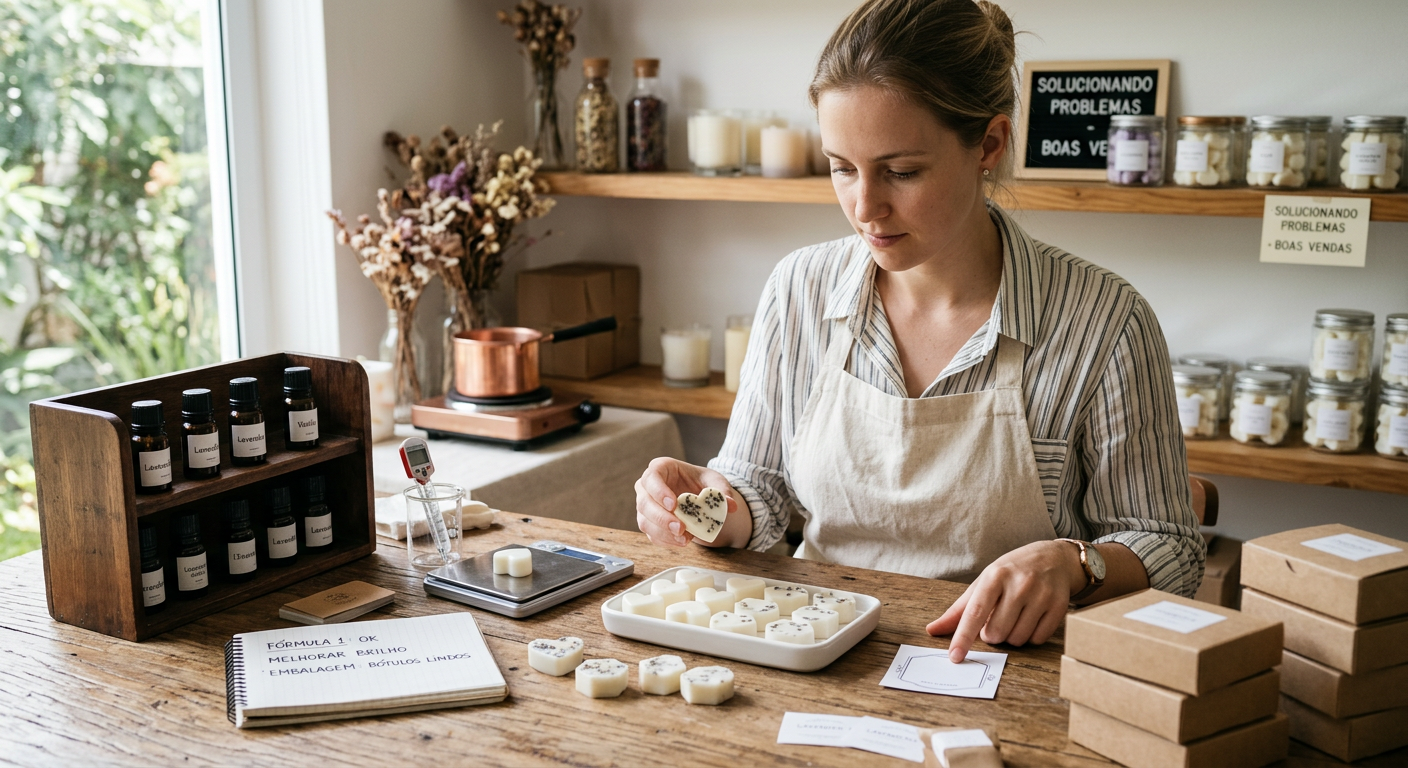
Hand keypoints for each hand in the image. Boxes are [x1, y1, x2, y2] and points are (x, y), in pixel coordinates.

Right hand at [634, 457, 742, 547]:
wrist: (697, 497)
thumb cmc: (700, 483)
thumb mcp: (714, 481)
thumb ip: (722, 491)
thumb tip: (730, 505)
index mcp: (661, 468)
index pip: (652, 477)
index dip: (659, 491)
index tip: (673, 504)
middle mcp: (647, 486)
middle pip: (644, 502)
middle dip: (661, 518)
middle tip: (681, 528)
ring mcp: (645, 506)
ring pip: (645, 521)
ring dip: (664, 533)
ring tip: (685, 539)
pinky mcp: (648, 522)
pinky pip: (652, 534)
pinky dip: (667, 541)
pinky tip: (682, 541)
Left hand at [924, 540, 1083, 662]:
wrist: (1053, 558)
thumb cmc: (1012, 571)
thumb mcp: (984, 582)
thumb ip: (959, 609)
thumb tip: (932, 629)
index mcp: (995, 576)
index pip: (975, 612)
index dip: (963, 637)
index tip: (954, 656)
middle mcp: (1019, 584)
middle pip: (996, 632)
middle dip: (992, 634)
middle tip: (997, 618)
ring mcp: (1041, 595)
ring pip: (1017, 639)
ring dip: (1012, 635)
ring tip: (1016, 615)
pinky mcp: (1059, 606)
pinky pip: (1038, 639)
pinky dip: (1031, 636)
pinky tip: (1032, 618)